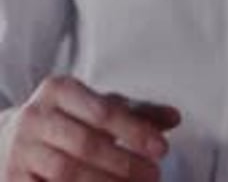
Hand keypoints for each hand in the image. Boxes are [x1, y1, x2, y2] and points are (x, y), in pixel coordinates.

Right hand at [3, 75, 180, 180]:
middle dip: (124, 163)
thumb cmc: (63, 121)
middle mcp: (35, 116)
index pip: (103, 110)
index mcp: (58, 89)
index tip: (162, 148)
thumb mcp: (96, 107)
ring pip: (68, 172)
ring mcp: (21, 150)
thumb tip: (175, 118)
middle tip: (153, 175)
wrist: (6, 140)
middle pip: (87, 144)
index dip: (134, 131)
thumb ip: (135, 112)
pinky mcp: (13, 179)